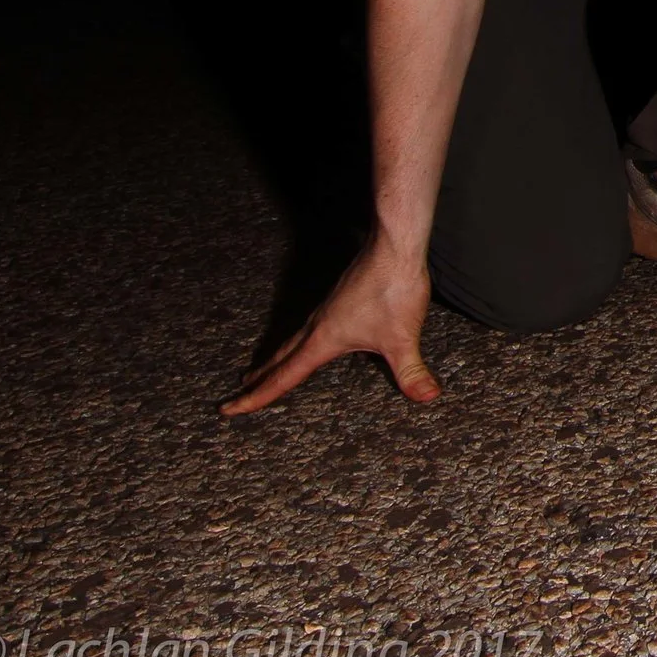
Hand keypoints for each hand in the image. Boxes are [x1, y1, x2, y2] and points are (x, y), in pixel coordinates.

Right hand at [221, 238, 439, 414]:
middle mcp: (317, 325)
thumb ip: (410, 370)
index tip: (230, 408)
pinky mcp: (341, 299)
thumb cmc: (392, 289)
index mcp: (322, 340)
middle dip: (260, 378)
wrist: (394, 247)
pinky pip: (310, 326)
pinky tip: (312, 339)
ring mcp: (328, 310)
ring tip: (266, 370)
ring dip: (276, 358)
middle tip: (239, 392)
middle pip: (280, 358)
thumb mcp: (402, 337)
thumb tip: (426, 397)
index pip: (283, 376)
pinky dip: (298, 341)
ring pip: (293, 340)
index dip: (256, 396)